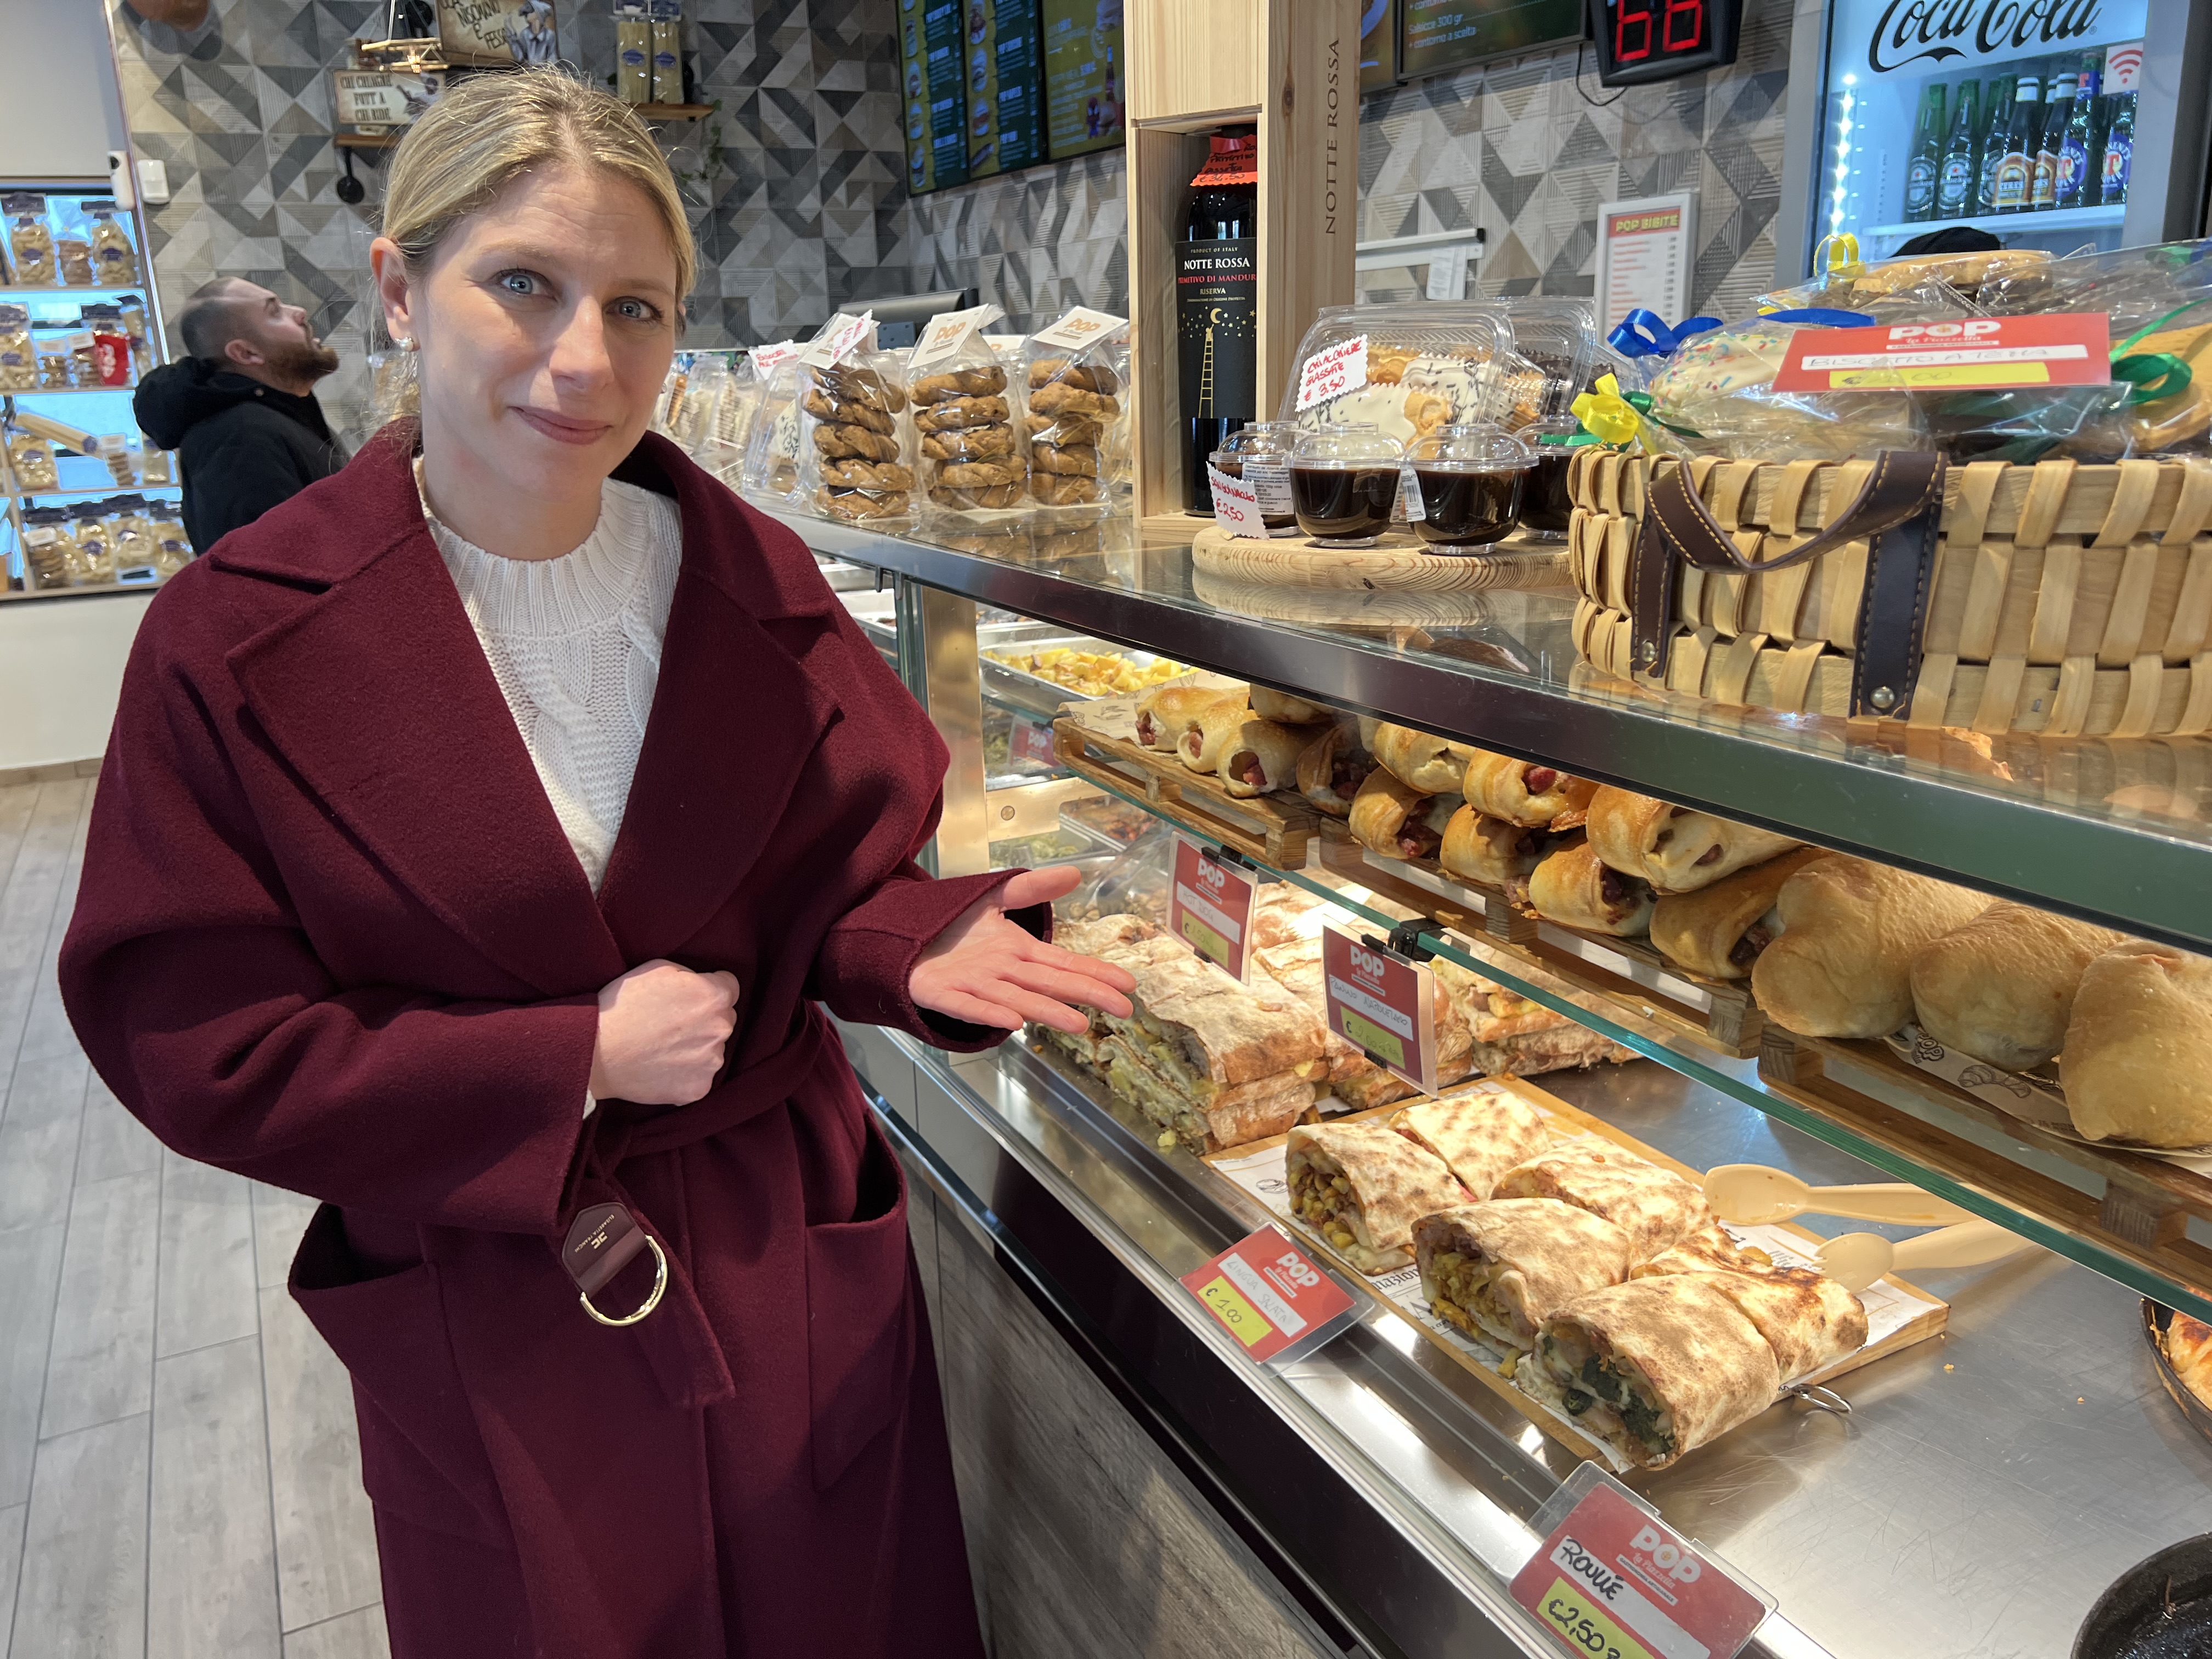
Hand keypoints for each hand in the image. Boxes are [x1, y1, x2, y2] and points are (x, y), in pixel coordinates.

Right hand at [589, 959, 740, 1105]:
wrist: (595, 1052)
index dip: (709, 989)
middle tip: (671, 1024)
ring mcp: (711, 1062)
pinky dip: (685, 1074)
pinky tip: (661, 1067)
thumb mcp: (658, 969)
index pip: (729, 988)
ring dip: (696, 1048)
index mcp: (714, 997)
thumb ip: (691, 976)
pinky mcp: (698, 1089)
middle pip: (723, 1019)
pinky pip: (699, 1077)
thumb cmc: (622, 1006)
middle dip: (704, 1019)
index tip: (691, 997)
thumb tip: (704, 983)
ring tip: (661, 1047)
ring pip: (712, 1049)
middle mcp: (720, 1029)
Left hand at [910, 867, 1136, 1034]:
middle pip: (1050, 984)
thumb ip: (1031, 888)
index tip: (1127, 984)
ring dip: (1047, 1012)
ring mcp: (973, 985)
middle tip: (1123, 1009)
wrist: (898, 935)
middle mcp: (1002, 973)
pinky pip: (966, 1006)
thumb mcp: (992, 898)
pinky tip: (1012, 1024)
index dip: (1095, 973)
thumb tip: (1076, 873)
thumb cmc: (948, 926)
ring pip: (1017, 1000)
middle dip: (1086, 996)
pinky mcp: (940, 993)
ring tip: (1080, 1025)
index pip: (1064, 964)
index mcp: (1017, 952)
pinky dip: (988, 1014)